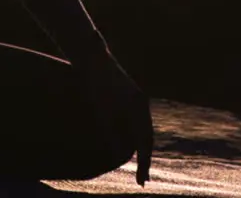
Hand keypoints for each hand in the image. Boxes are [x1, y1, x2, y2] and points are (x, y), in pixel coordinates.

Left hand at [78, 55, 153, 185]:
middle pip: (147, 137)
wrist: (94, 59)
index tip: (141, 181)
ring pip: (143, 130)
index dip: (143, 163)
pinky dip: (136, 138)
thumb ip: (112, 133)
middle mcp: (142, 104)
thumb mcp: (102, 111)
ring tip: (140, 170)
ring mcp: (137, 101)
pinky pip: (138, 123)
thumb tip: (119, 155)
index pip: (144, 141)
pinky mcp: (131, 99)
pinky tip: (132, 148)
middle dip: (145, 159)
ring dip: (142, 150)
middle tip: (142, 181)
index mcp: (138, 107)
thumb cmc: (96, 84)